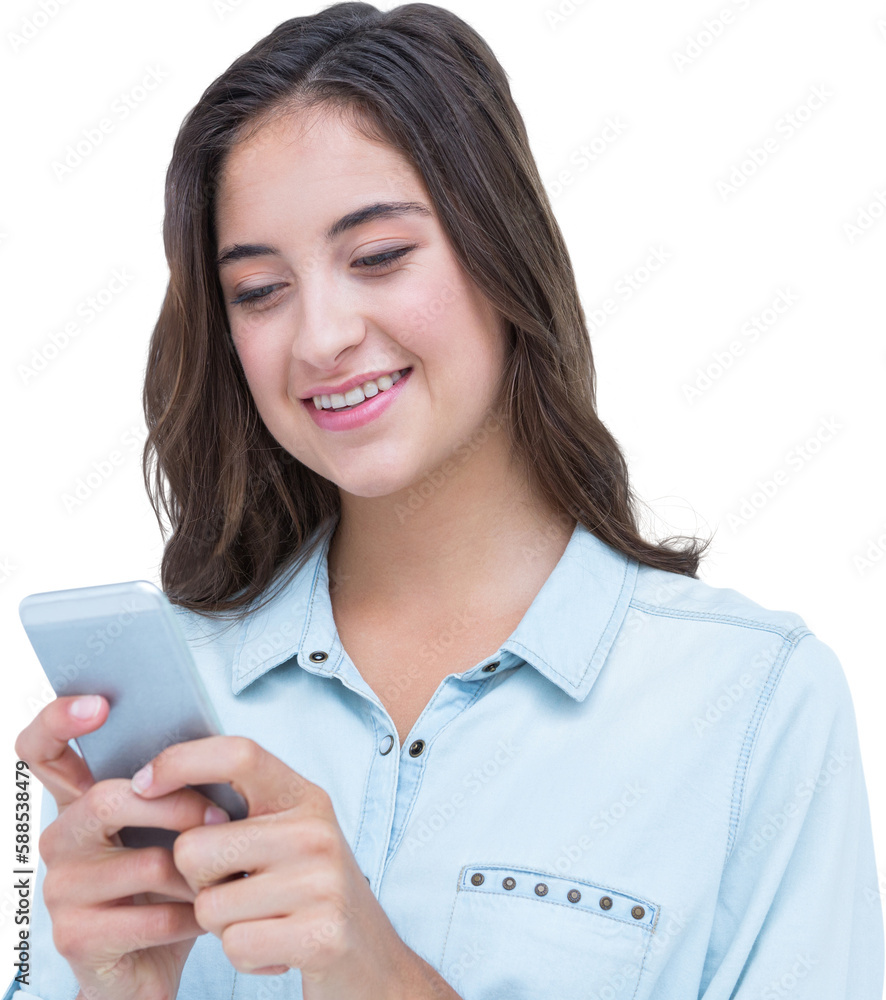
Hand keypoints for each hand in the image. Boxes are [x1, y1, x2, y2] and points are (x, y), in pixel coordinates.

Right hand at [15, 695, 230, 999]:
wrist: (155, 966)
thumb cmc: (171, 883)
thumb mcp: (173, 827)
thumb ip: (175, 785)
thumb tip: (207, 740)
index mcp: (81, 801)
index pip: (44, 750)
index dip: (59, 720)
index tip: (99, 705)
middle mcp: (60, 839)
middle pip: (109, 798)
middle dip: (179, 805)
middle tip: (222, 819)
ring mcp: (61, 889)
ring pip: (144, 861)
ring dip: (197, 872)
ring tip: (217, 878)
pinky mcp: (75, 938)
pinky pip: (151, 915)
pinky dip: (191, 916)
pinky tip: (201, 917)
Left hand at [130, 736, 415, 995]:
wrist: (372, 958)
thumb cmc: (310, 893)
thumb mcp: (288, 836)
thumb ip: (242, 810)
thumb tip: (155, 785)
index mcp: (304, 796)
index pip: (238, 753)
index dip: (182, 760)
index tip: (143, 783)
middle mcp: (316, 829)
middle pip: (195, 848)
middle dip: (197, 882)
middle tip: (236, 892)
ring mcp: (322, 881)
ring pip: (208, 905)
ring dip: (222, 926)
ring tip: (263, 920)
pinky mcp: (322, 934)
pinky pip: (234, 945)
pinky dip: (244, 956)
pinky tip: (276, 947)